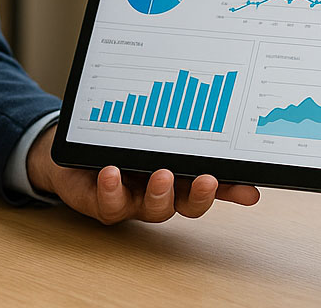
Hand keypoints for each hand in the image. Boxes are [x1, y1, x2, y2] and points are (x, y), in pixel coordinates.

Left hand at [25, 124, 259, 223]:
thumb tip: (212, 112)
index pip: (209, 185)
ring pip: (153, 208)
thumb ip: (178, 131)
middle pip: (187, 204)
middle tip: (207, 181)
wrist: (71, 160)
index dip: (231, 191)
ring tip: (162, 175)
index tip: (249, 191)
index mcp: (176, 176)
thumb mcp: (149, 136)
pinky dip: (112, 189)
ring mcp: (132, 201)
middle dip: (200, 195)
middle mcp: (158, 193)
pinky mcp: (102, 203)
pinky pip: (110, 203)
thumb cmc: (115, 147)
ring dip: (160, 193)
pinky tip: (112, 172)